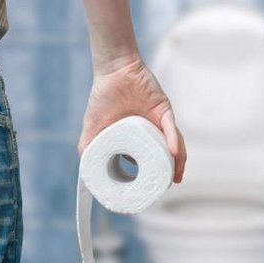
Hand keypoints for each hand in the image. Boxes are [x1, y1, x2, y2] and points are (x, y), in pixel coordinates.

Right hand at [78, 55, 186, 182]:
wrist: (112, 71)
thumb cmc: (102, 97)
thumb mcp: (92, 128)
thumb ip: (88, 148)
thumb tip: (86, 173)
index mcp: (138, 138)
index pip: (148, 159)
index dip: (151, 175)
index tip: (150, 189)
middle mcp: (152, 131)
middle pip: (165, 155)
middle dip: (169, 172)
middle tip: (166, 185)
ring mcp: (159, 122)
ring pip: (174, 145)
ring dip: (177, 162)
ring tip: (175, 176)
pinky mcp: (164, 110)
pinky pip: (172, 128)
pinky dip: (174, 142)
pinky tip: (173, 154)